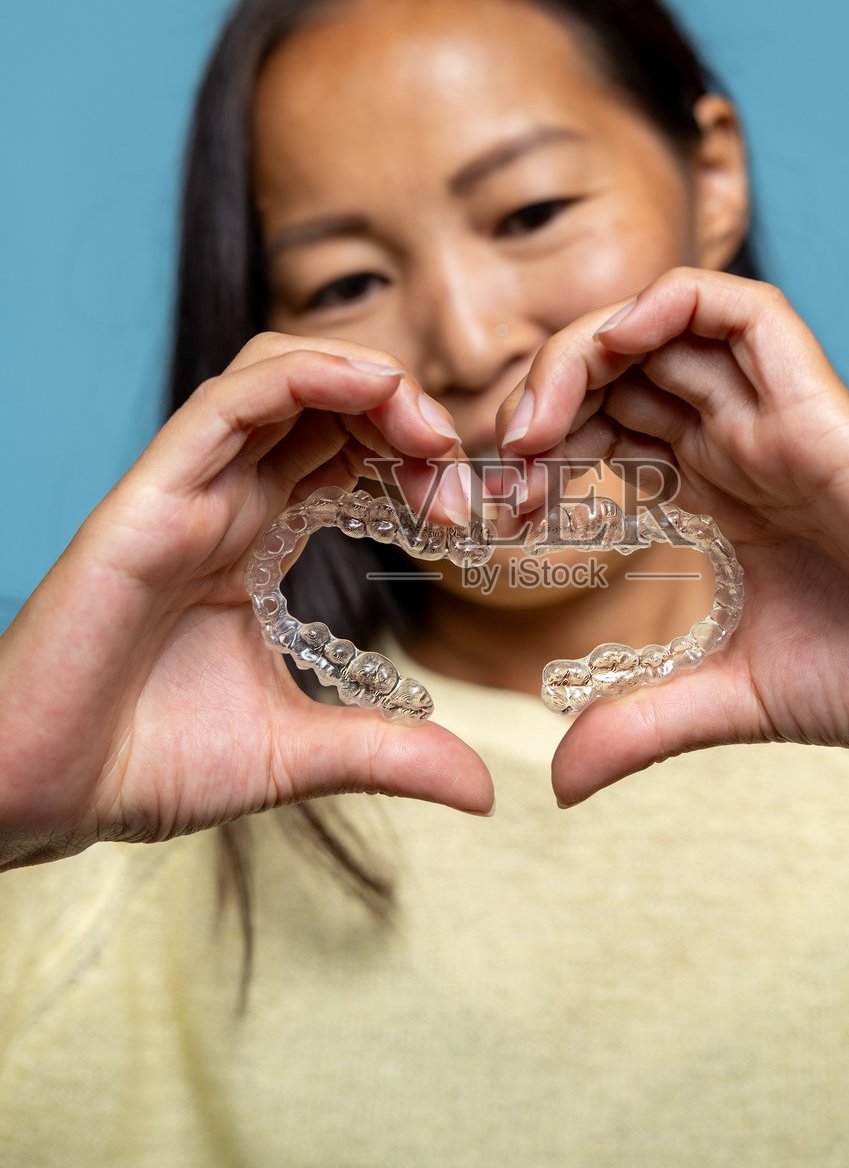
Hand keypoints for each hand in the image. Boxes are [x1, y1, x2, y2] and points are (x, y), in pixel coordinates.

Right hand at [0, 334, 493, 870]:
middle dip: (406, 413)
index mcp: (252, 538)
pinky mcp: (152, 493)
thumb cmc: (147, 763)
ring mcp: (187, 490)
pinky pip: (230, 399)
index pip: (345, 454)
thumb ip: (391, 754)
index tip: (471, 510)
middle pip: (326, 402)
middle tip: (461, 469)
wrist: (45, 793)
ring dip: (368, 379)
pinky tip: (371, 394)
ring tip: (429, 432)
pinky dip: (307, 374)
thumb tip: (484, 789)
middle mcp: (223, 499)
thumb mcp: (301, 753)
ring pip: (281, 374)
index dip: (416, 459)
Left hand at [498, 269, 848, 804]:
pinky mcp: (817, 404)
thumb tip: (562, 784)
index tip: (499, 513)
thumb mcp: (736, 697)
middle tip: (501, 464)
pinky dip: (669, 307)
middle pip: (619, 372)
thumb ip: (644, 724)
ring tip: (535, 422)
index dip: (542, 455)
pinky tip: (615, 351)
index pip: (608, 433)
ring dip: (583, 352)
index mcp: (722, 492)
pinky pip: (742, 310)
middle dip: (543, 400)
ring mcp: (778, 416)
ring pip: (662, 329)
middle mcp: (742, 441)